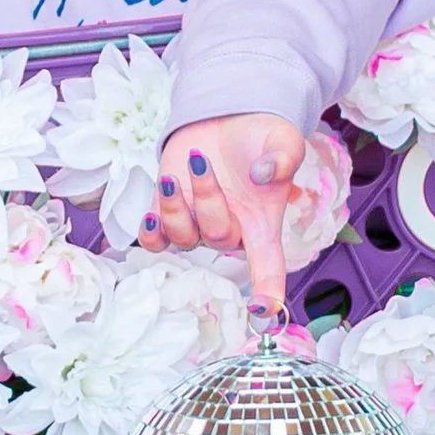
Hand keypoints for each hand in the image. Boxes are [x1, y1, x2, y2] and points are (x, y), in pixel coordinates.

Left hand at [138, 112, 305, 317]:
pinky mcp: (169, 214)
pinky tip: (152, 212)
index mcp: (261, 224)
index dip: (268, 292)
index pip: (269, 267)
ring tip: (174, 175)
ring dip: (173, 207)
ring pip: (181, 238)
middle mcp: (230, 232)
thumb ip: (284, 157)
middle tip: (201, 161)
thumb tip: (265, 175)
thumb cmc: (260, 139)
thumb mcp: (283, 140)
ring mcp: (197, 226)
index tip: (263, 313)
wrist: (226, 122)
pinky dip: (150, 231)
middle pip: (216, 238)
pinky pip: (154, 241)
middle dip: (207, 199)